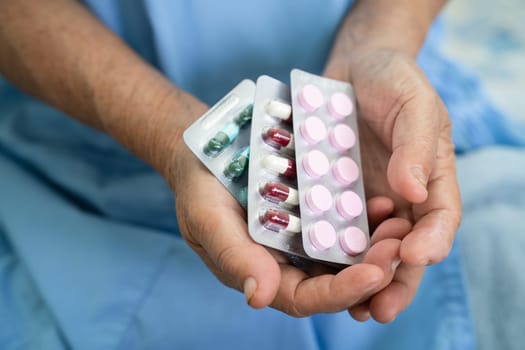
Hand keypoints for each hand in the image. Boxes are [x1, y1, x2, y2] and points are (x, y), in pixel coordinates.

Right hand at [167, 95, 408, 316]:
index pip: (308, 297)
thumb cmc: (199, 189)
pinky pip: (347, 218)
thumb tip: (259, 298)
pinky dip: (368, 215)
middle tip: (399, 248)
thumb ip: (234, 257)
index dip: (341, 292)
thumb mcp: (208, 220)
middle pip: (337, 278)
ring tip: (402, 225)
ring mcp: (306, 235)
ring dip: (378, 244)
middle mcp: (291, 260)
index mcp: (266, 273)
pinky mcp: (316, 208)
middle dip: (372, 270)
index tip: (373, 275)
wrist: (208, 149)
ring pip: (348, 251)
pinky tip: (386, 200)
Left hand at [324, 47, 460, 321]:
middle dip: (393, 280)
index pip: (439, 219)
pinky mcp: (334, 195)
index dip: (430, 242)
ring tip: (351, 307)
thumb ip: (416, 145)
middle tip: (377, 306)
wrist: (355, 67)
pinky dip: (328, 253)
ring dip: (361, 279)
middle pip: (404, 248)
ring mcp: (364, 199)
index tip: (412, 256)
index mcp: (430, 178)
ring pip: (368, 248)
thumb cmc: (393, 80)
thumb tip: (411, 188)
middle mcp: (399, 197)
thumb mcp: (413, 103)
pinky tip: (316, 271)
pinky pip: (332, 228)